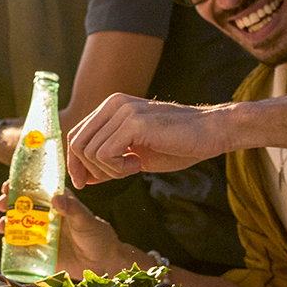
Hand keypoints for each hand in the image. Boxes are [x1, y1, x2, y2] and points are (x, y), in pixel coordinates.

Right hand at [0, 184, 126, 277]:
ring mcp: (41, 232)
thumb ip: (73, 208)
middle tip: (1, 204)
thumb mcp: (85, 219)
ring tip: (2, 225)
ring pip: (17, 224)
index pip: (33, 188)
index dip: (18, 184)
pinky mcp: (39, 250)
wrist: (101, 262)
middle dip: (7, 203)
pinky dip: (10, 243)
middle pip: (20, 205)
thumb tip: (56, 198)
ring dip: (5, 223)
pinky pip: (20, 244)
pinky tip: (5, 242)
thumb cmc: (96, 235)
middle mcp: (45, 215)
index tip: (7, 185)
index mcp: (55, 202)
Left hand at [65, 94, 230, 187]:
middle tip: (117, 175)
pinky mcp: (133, 122)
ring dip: (109, 170)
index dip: (75, 163)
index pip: (75, 135)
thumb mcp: (134, 155)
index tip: (85, 183)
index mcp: (110, 107)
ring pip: (90, 152)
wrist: (212, 133)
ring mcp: (122, 110)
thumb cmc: (177, 145)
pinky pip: (105, 154)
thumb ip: (107, 162)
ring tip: (133, 167)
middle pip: (77, 144)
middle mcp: (113, 104)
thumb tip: (82, 178)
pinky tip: (137, 165)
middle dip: (90, 170)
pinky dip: (117, 168)